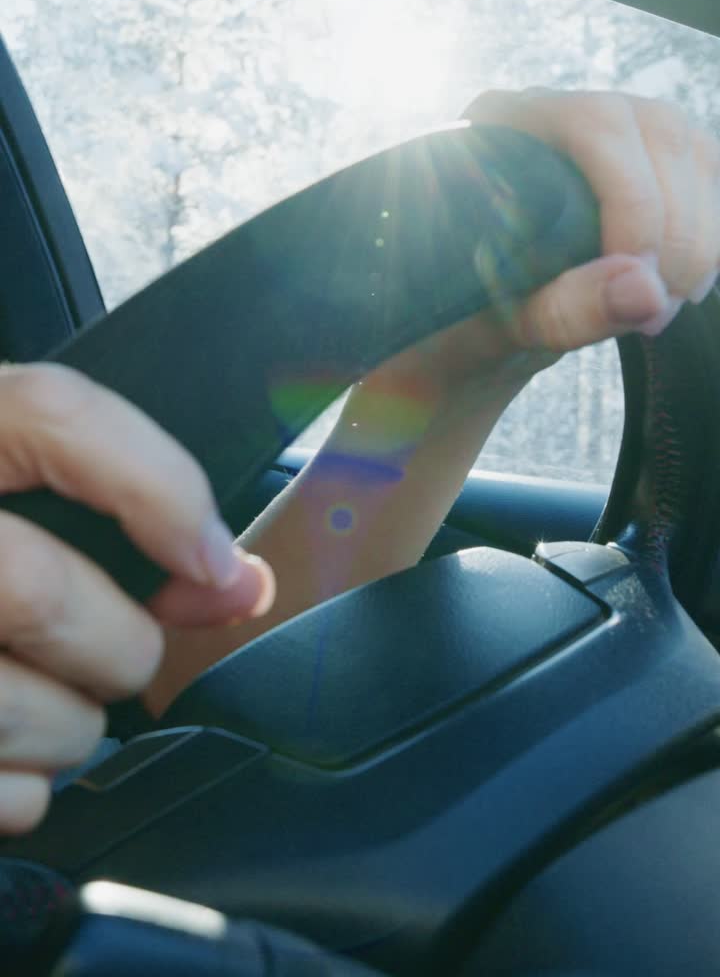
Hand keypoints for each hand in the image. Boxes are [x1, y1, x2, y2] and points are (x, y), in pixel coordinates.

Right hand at [0, 362, 274, 833]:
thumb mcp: (13, 475)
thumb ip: (122, 504)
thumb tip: (233, 582)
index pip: (54, 414)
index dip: (158, 488)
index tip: (210, 559)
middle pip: (41, 594)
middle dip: (117, 645)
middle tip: (116, 651)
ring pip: (19, 711)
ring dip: (73, 729)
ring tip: (53, 701)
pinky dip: (22, 791)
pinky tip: (5, 750)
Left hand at [372, 88, 719, 394]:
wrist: (482, 324)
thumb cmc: (472, 314)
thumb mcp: (503, 322)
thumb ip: (565, 309)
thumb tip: (647, 292)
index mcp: (503, 124)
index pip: (594, 124)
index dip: (633, 203)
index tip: (638, 282)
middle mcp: (562, 110)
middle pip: (660, 134)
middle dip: (676, 233)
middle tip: (655, 313)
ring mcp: (616, 128)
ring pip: (696, 153)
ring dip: (701, 239)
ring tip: (661, 308)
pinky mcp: (657, 161)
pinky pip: (711, 176)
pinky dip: (711, 235)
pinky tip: (683, 287)